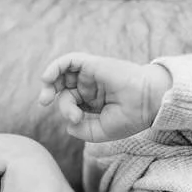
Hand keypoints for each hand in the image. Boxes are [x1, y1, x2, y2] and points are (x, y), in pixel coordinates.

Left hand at [37, 52, 172, 142]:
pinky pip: (69, 61)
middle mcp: (91, 87)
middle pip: (65, 90)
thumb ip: (82, 130)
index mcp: (95, 103)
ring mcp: (91, 75)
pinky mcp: (92, 64)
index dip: (67, 112)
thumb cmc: (130, 118)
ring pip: (63, 74)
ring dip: (49, 82)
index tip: (76, 119)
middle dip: (54, 98)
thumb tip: (67, 125)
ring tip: (44, 94)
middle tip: (45, 103)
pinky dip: (55, 67)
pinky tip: (46, 78)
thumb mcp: (101, 131)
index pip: (71, 104)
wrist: (148, 103)